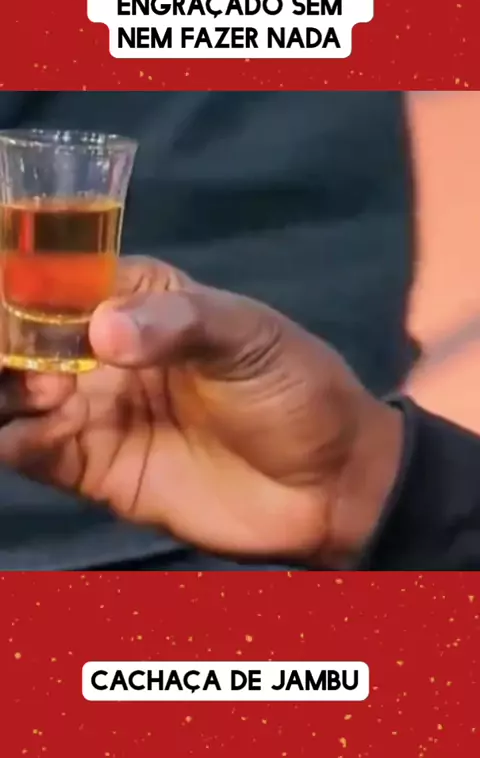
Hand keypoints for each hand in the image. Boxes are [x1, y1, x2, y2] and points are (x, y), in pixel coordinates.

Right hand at [0, 257, 402, 564]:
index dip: (23, 283)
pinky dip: (10, 443)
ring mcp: (96, 410)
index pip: (61, 280)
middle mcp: (104, 350)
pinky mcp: (95, 468)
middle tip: (9, 361)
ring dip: (2, 391)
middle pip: (27, 337)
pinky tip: (13, 438)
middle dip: (6, 341)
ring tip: (16, 395)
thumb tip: (101, 330)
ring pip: (18, 394)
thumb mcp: (248, 337)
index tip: (7, 298)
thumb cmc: (293, 389)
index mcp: (141, 300)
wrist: (327, 484)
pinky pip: (34, 452)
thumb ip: (179, 324)